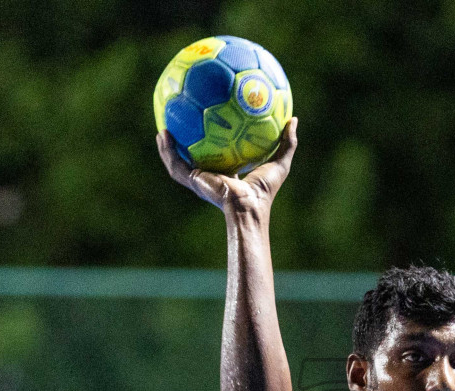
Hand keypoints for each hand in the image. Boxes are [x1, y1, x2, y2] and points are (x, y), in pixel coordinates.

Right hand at [157, 116, 298, 215]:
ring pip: (179, 162)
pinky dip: (167, 151)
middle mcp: (211, 177)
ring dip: (169, 148)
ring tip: (162, 129)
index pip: (218, 157)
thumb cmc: (265, 190)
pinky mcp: (193, 181)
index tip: (209, 126)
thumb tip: (293, 119)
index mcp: (228, 174)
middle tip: (180, 123)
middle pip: (195, 157)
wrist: (249, 207)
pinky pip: (175, 164)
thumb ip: (287, 141)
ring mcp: (200, 180)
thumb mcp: (279, 161)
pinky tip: (162, 134)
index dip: (213, 143)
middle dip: (186, 143)